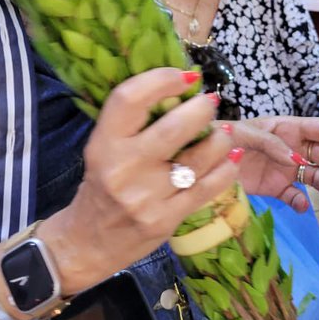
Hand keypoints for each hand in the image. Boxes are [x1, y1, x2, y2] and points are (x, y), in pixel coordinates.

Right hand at [40, 69, 237, 293]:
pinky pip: (207, 188)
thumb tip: (181, 90)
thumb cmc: (100, 187)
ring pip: (198, 158)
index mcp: (103, 143)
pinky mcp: (165, 220)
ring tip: (222, 132)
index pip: (130, 98)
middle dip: (201, 109)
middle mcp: (123, 167)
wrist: (86, 243)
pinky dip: (226, 169)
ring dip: (220, 139)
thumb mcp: (103, 150)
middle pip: (173, 127)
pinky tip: (232, 158)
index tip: (184, 76)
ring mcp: (146, 197)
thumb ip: (134, 125)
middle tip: (210, 102)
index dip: (160, 79)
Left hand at [226, 115, 318, 211]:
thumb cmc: (220, 136)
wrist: (202, 161)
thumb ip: (270, 142)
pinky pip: (294, 196)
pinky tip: (302, 205)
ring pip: (314, 175)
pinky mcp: (275, 188)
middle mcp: (291, 148)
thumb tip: (295, 159)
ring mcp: (285, 169)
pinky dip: (301, 202)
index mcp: (287, 128)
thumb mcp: (243, 132)